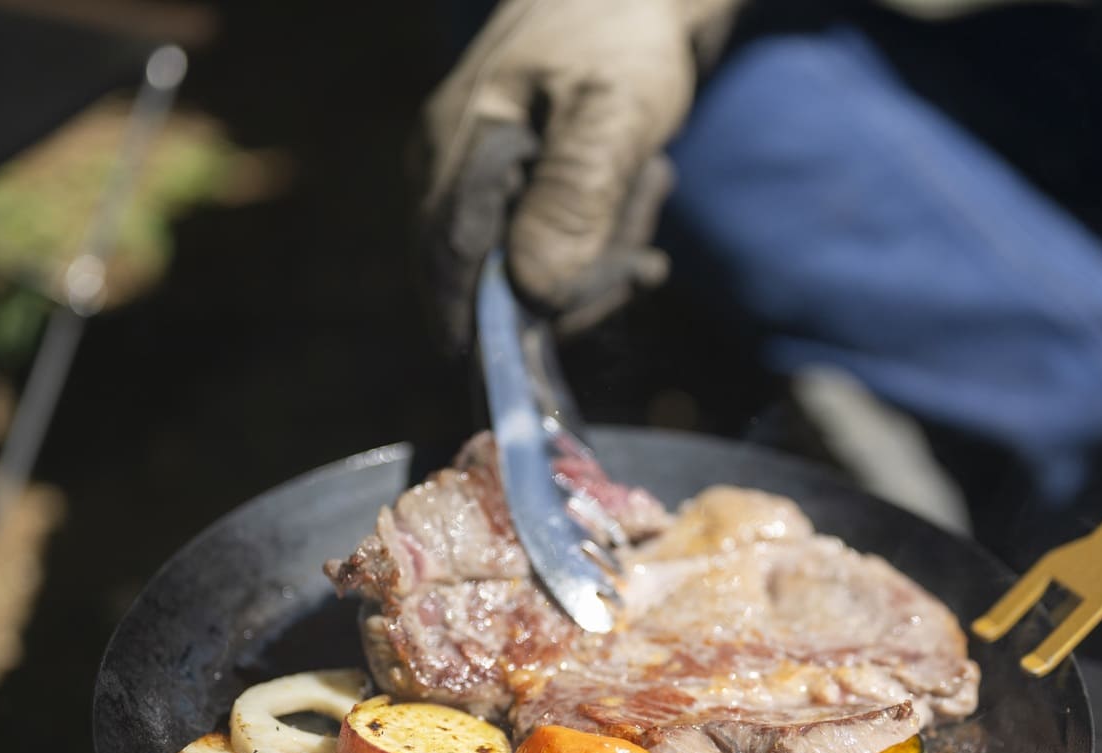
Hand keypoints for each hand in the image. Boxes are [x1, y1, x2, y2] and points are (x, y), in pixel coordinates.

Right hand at [414, 0, 742, 350]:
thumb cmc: (622, 33)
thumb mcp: (611, 116)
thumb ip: (573, 201)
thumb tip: (537, 293)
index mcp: (458, 151)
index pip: (453, 271)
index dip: (494, 331)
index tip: (544, 369)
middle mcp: (452, 170)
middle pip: (492, 283)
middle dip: (575, 288)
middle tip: (639, 261)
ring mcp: (483, 178)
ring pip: (530, 270)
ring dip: (601, 256)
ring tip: (649, 187)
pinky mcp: (520, 183)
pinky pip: (550, 245)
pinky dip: (602, 241)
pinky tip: (644, 207)